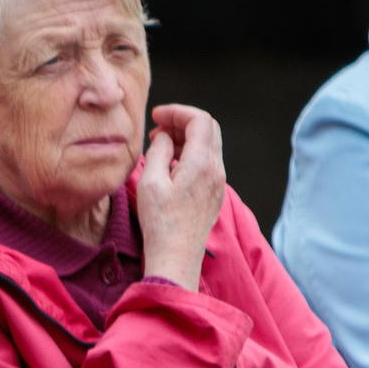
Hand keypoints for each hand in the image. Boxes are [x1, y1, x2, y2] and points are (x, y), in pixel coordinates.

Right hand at [135, 105, 225, 290]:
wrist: (176, 254)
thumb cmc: (160, 220)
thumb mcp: (150, 181)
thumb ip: (158, 151)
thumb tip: (163, 137)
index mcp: (202, 163)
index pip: (200, 120)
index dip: (177, 112)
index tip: (155, 116)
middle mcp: (216, 169)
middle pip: (208, 129)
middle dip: (182, 122)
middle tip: (156, 128)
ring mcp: (218, 181)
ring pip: (208, 145)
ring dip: (185, 138)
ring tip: (159, 146)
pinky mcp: (214, 192)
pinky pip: (207, 162)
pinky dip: (189, 153)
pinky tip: (169, 165)